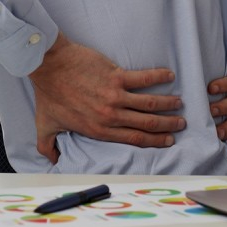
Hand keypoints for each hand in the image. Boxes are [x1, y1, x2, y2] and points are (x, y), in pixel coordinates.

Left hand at [29, 32, 184, 163]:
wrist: (49, 65)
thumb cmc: (48, 93)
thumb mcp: (45, 126)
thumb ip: (49, 146)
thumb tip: (52, 160)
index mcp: (98, 130)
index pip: (133, 139)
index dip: (153, 141)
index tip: (167, 141)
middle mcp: (110, 116)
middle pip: (146, 124)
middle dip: (166, 126)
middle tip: (180, 124)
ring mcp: (115, 96)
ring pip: (149, 104)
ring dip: (167, 104)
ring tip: (179, 104)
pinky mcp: (116, 76)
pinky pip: (143, 78)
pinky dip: (158, 77)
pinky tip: (169, 76)